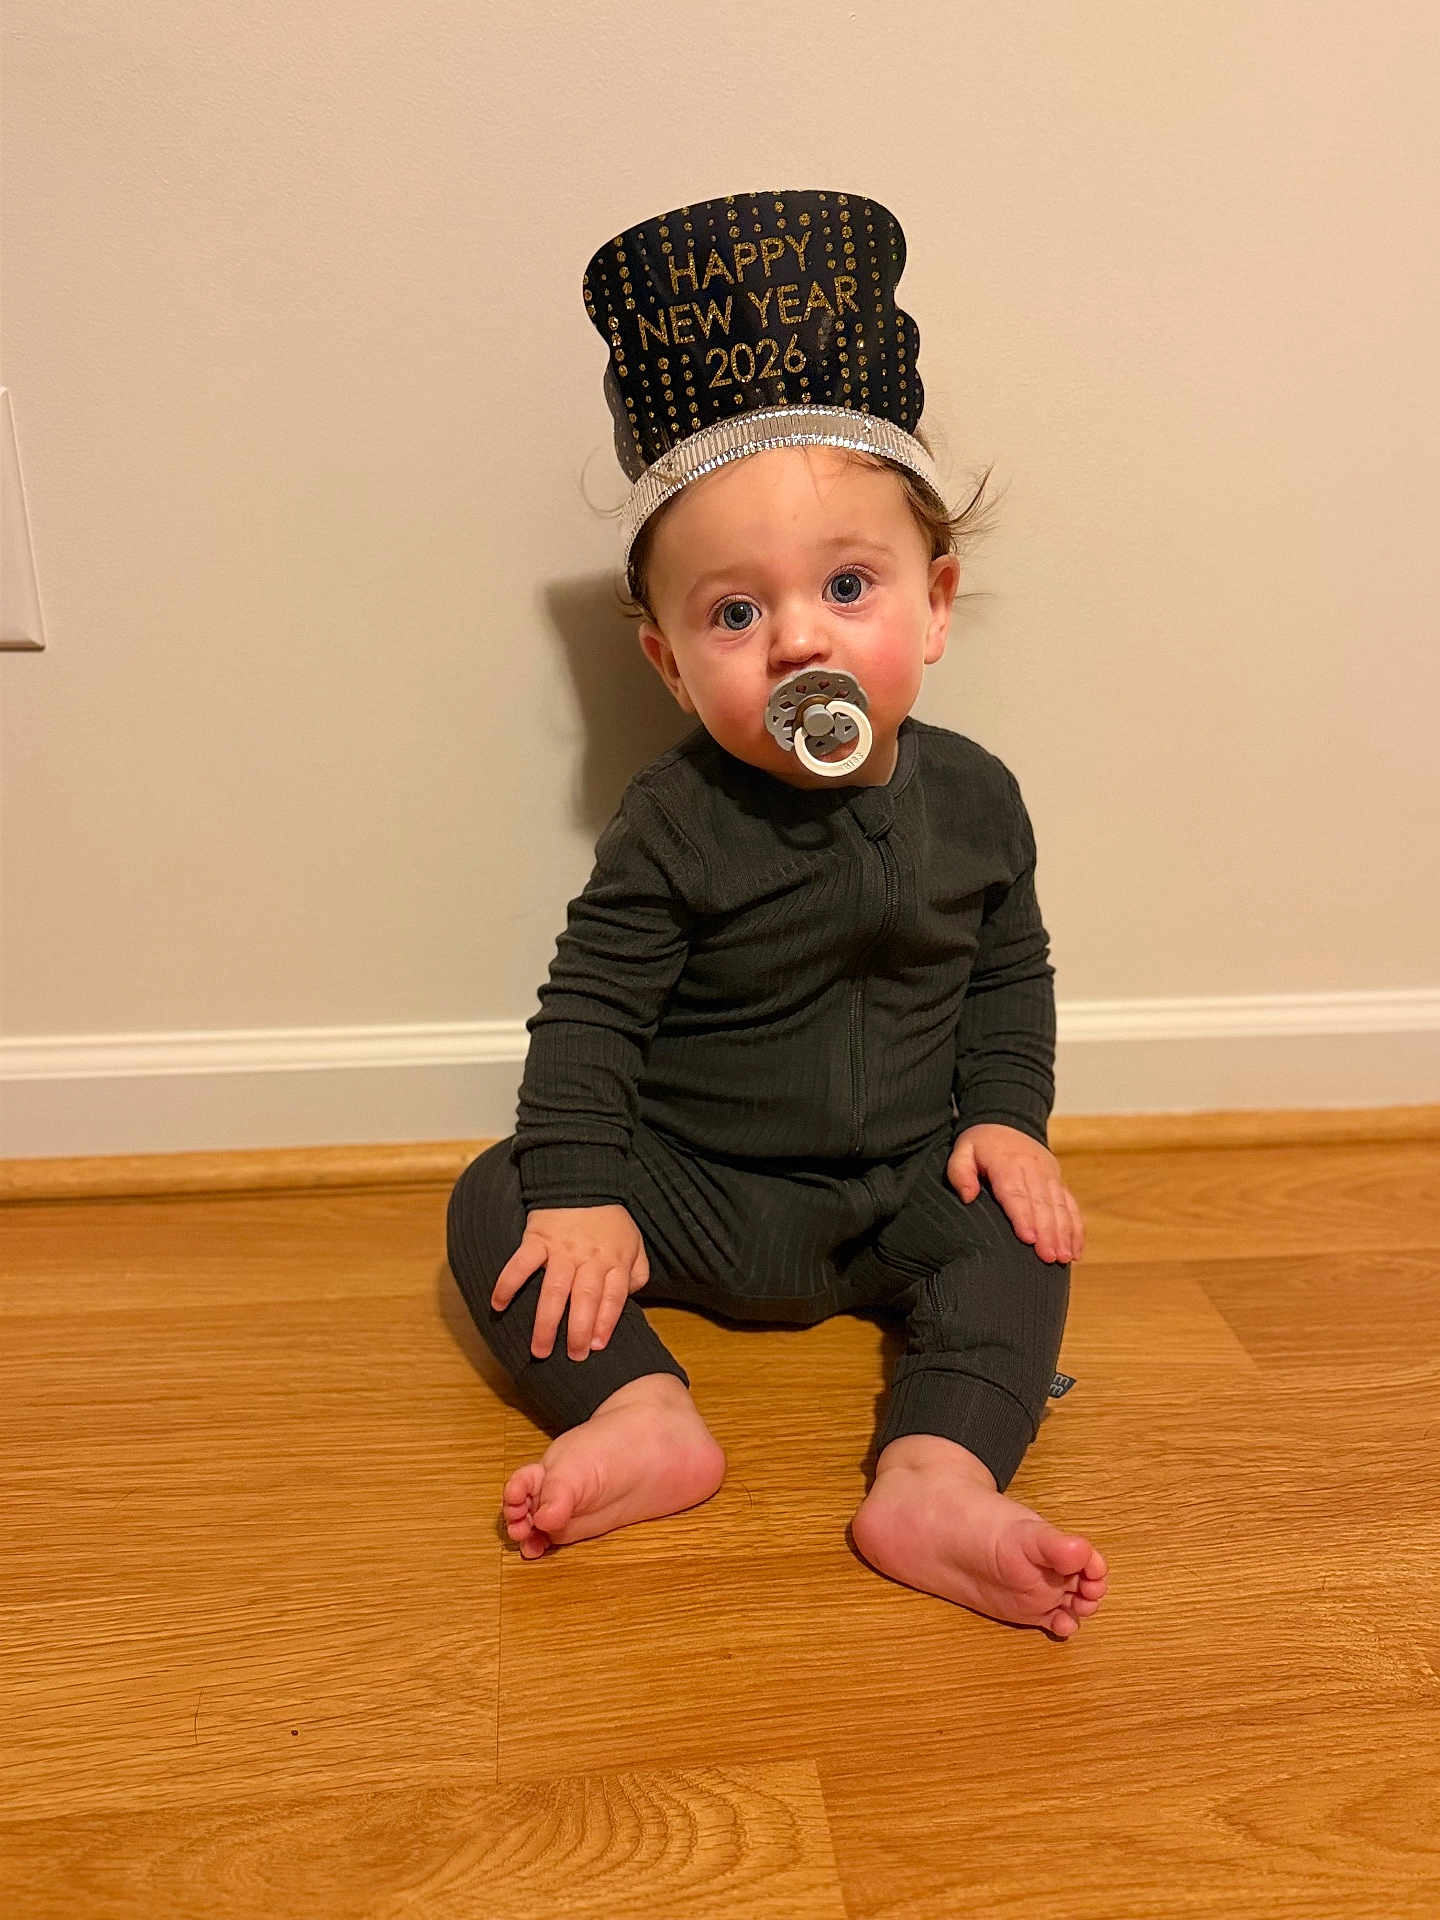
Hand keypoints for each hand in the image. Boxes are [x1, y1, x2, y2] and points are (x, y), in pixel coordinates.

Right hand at [489, 1204, 650, 1360]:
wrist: (582, 1181)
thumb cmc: (610, 1221)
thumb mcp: (634, 1243)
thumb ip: (637, 1272)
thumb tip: (630, 1300)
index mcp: (614, 1261)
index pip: (613, 1296)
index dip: (606, 1322)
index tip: (597, 1346)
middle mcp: (589, 1258)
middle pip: (585, 1298)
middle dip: (578, 1330)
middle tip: (573, 1357)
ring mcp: (562, 1249)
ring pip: (554, 1288)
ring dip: (546, 1320)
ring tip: (539, 1350)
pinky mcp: (537, 1239)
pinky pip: (521, 1263)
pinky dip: (508, 1282)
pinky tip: (497, 1304)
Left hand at [947, 1124, 1084, 1263]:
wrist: (1006, 1121)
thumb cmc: (980, 1145)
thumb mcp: (962, 1151)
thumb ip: (959, 1172)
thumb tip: (968, 1197)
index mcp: (1006, 1163)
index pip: (1015, 1193)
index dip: (1023, 1217)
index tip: (1029, 1239)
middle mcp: (1032, 1168)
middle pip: (1041, 1204)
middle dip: (1047, 1232)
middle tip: (1049, 1258)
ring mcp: (1048, 1175)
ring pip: (1059, 1206)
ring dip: (1064, 1233)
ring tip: (1064, 1258)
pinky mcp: (1058, 1181)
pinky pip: (1070, 1205)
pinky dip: (1075, 1228)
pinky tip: (1075, 1250)